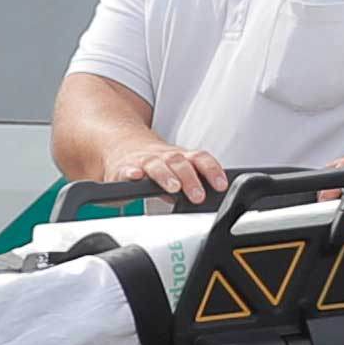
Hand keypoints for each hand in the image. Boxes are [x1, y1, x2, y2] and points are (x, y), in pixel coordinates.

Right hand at [107, 138, 228, 204]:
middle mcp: (164, 157)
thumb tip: (203, 200)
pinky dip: (132, 173)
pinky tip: (135, 176)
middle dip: (190, 179)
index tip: (221, 185)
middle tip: (198, 196)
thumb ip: (188, 185)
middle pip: (180, 163)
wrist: (122, 145)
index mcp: (180, 158)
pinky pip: (128, 169)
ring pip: (157, 165)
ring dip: (166, 176)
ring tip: (173, 188)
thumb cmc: (155, 162)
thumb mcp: (175, 171)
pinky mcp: (123, 169)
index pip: (200, 159)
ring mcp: (144, 162)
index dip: (212, 171)